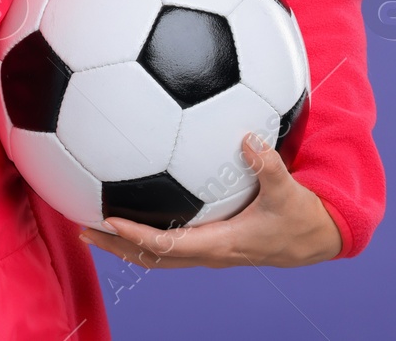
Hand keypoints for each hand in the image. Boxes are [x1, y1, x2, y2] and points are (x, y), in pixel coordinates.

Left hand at [78, 132, 342, 268]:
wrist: (313, 240)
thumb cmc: (299, 217)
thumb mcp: (288, 191)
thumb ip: (268, 166)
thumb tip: (247, 138)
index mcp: (220, 244)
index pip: (167, 244)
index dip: (136, 235)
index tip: (107, 219)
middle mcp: (207, 252)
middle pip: (151, 256)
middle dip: (116, 244)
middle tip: (82, 227)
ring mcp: (206, 250)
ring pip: (156, 254)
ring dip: (124, 242)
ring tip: (92, 223)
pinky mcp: (209, 242)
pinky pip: (168, 243)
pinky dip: (143, 233)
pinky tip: (129, 206)